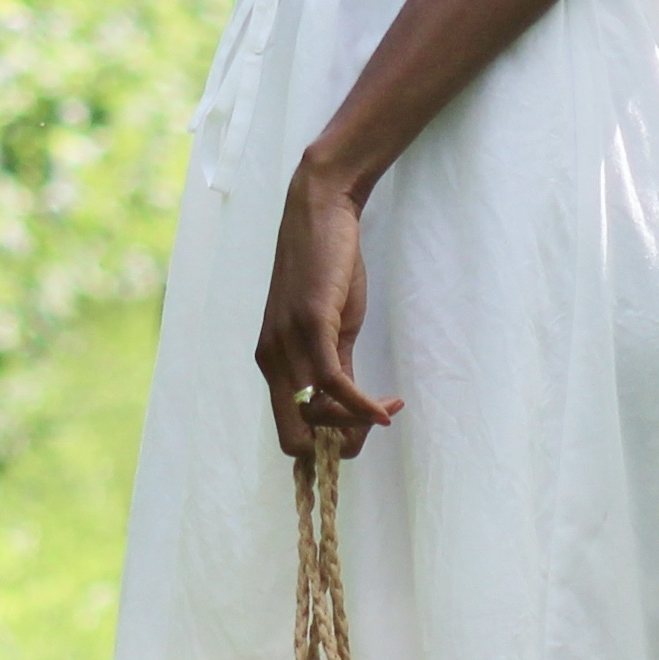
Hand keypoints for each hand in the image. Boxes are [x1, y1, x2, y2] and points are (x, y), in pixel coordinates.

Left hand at [257, 152, 402, 458]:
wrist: (321, 212)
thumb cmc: (328, 268)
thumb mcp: (331, 327)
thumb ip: (334, 368)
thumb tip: (349, 409)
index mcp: (271, 364)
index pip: (288, 435)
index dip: (324, 447)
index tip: (361, 430)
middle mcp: (271, 361)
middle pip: (296, 440)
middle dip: (338, 446)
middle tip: (373, 426)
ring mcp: (287, 345)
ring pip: (317, 416)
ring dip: (358, 423)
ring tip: (387, 407)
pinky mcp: (311, 326)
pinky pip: (334, 384)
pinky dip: (363, 405)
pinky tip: (387, 406)